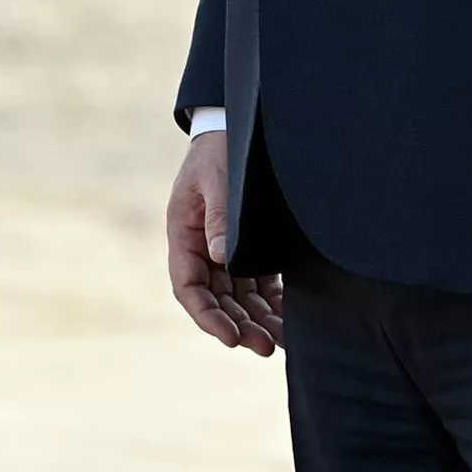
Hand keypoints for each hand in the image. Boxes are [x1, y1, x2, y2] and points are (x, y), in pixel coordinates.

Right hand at [166, 130, 283, 354]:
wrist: (233, 125)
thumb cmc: (220, 148)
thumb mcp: (216, 176)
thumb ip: (219, 214)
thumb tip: (221, 256)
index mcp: (183, 233)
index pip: (189, 287)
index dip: (207, 317)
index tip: (230, 338)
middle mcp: (201, 247)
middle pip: (217, 299)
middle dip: (238, 326)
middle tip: (265, 347)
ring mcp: (223, 249)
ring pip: (238, 297)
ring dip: (256, 320)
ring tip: (280, 342)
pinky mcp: (247, 244)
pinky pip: (256, 282)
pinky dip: (269, 302)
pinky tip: (287, 318)